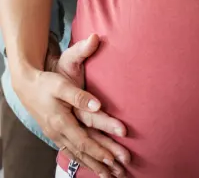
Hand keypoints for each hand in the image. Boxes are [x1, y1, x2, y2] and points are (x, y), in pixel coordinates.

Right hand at [16, 35, 128, 176]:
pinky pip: (70, 152)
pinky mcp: (56, 134)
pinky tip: (91, 166)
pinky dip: (82, 160)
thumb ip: (80, 96)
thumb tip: (97, 105)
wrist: (27, 86)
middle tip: (118, 173)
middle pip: (82, 152)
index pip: (83, 141)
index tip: (113, 158)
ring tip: (109, 176)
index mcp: (61, 122)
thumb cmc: (46, 84)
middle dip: (101, 163)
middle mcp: (58, 132)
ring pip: (77, 154)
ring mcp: (56, 135)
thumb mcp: (61, 86)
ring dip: (93, 166)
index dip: (99, 150)